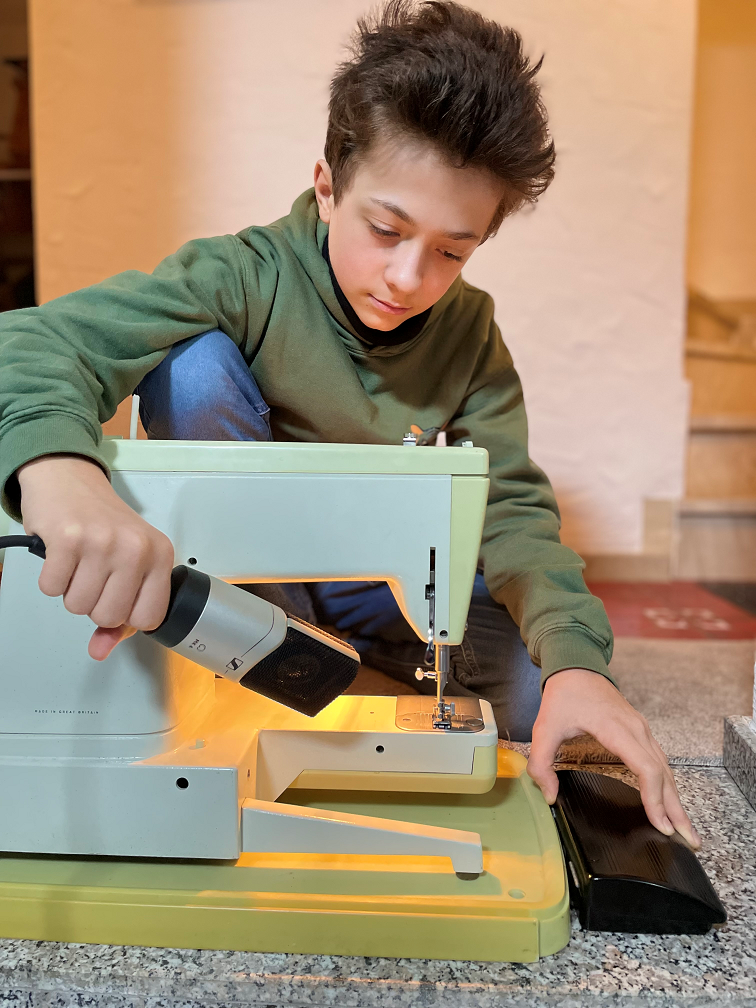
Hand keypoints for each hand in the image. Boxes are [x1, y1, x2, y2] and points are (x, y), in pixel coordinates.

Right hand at [17, 454, 173, 660]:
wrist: (70, 480)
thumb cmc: (102, 522)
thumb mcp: (128, 563)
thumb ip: (121, 614)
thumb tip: (101, 650)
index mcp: (160, 555)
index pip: (149, 618)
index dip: (126, 617)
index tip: (119, 597)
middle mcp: (136, 548)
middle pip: (109, 616)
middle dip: (94, 604)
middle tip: (94, 575)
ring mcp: (102, 542)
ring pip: (78, 607)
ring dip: (71, 591)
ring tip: (79, 563)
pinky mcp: (68, 539)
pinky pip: (51, 589)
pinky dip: (51, 579)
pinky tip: (62, 556)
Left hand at [527, 668, 700, 849]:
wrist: (576, 666)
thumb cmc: (564, 695)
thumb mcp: (544, 727)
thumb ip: (541, 763)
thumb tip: (549, 796)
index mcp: (616, 728)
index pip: (645, 767)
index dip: (654, 798)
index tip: (661, 824)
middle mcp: (636, 729)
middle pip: (663, 773)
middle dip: (676, 808)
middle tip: (688, 839)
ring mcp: (642, 729)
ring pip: (666, 768)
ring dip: (676, 798)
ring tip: (684, 828)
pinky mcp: (641, 731)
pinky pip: (659, 761)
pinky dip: (668, 784)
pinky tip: (669, 801)